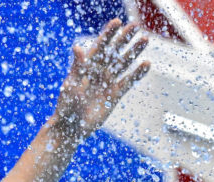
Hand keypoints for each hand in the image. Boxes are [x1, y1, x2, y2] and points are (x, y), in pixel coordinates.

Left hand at [52, 19, 150, 140]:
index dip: (109, 34)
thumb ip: (77, 66)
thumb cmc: (67, 105)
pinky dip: (137, 73)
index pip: (100, 46)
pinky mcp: (115, 94)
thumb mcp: (71, 84)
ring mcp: (107, 82)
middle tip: (136, 26)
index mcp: (87, 66)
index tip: (118, 21)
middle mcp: (98, 71)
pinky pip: (128, 81)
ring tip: (145, 40)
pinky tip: (146, 64)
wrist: (71, 127)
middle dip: (124, 38)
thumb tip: (77, 47)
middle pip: (114, 51)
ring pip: (123, 63)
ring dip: (133, 52)